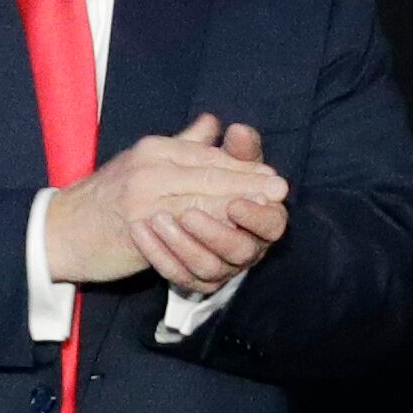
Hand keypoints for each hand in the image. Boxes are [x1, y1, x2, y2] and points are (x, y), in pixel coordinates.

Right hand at [43, 115, 287, 285]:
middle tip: (279, 190)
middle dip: (248, 182)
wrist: (60, 231)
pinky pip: (185, 223)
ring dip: (238, 204)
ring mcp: (144, 193)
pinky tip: (233, 231)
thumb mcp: (141, 162)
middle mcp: (150, 165)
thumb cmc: (102, 201)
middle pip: (210, 172)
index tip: (270, 174)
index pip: (207, 155)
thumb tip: (212, 124)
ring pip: (202, 197)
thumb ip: (181, 144)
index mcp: (153, 148)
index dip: (242, 165)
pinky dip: (213, 226)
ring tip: (266, 209)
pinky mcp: (140, 224)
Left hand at [133, 122, 287, 291]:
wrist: (149, 209)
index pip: (272, 223)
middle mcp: (246, 247)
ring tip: (156, 219)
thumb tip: (238, 131)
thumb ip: (232, 149)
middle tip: (186, 214)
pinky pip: (179, 276)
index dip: (256, 216)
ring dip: (183, 243)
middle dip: (215, 232)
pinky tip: (140, 231)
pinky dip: (159, 254)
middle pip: (242, 249)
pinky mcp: (192, 281)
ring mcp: (219, 268)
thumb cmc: (194, 179)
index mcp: (260, 217)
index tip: (234, 204)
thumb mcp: (212, 159)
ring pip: (209, 267)